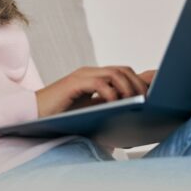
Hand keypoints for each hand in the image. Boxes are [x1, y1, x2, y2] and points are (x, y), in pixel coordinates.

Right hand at [35, 66, 156, 118]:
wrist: (32, 116)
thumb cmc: (60, 118)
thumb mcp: (89, 114)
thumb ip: (107, 111)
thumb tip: (132, 120)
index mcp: (95, 79)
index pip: (124, 73)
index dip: (142, 80)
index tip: (158, 91)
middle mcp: (90, 74)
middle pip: (124, 70)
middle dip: (139, 85)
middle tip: (148, 102)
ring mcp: (82, 77)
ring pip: (115, 74)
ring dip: (129, 88)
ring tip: (135, 104)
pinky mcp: (73, 84)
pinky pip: (99, 83)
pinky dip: (111, 93)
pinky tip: (115, 105)